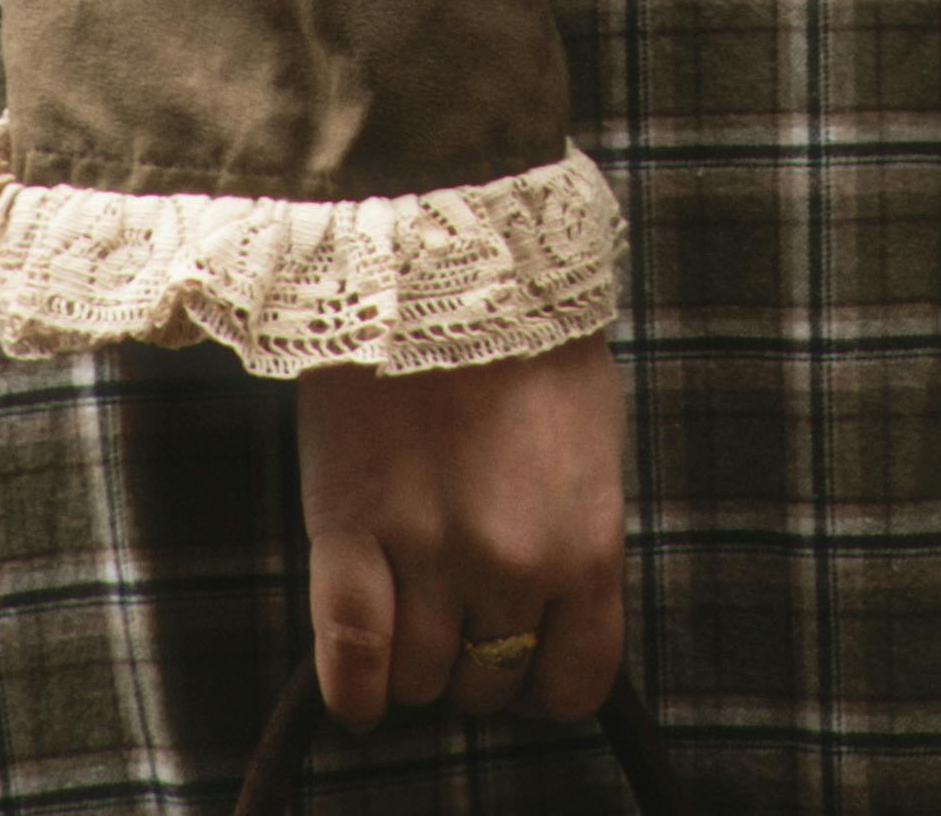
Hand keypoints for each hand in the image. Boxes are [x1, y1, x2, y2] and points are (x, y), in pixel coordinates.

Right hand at [295, 340, 624, 729]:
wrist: (445, 251)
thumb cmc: (528, 339)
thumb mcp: (590, 443)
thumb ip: (575, 536)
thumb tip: (554, 612)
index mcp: (586, 542)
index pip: (575, 681)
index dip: (545, 676)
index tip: (526, 652)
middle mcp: (514, 563)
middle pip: (489, 682)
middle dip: (476, 655)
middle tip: (459, 600)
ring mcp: (429, 551)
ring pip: (420, 677)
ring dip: (414, 656)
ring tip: (408, 599)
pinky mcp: (350, 530)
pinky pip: (353, 657)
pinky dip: (356, 689)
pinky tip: (361, 690)